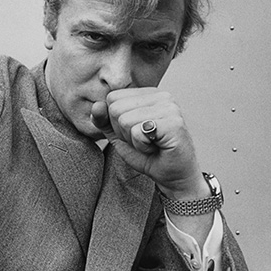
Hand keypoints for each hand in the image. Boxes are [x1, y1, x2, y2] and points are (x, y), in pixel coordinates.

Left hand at [90, 88, 208, 199]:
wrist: (173, 176)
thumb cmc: (148, 155)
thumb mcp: (118, 136)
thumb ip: (104, 120)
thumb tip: (96, 105)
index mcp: (149, 94)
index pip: (112, 98)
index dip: (115, 122)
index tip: (135, 132)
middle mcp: (162, 96)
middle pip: (116, 108)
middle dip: (122, 131)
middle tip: (143, 140)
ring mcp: (170, 108)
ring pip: (124, 120)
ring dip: (132, 140)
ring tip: (149, 144)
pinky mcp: (174, 123)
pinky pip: (137, 132)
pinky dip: (141, 145)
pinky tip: (155, 147)